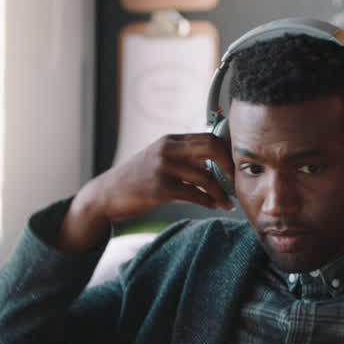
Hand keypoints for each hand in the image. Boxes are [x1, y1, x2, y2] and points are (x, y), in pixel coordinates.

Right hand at [57, 133, 234, 250]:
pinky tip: (214, 206)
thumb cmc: (137, 180)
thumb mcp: (159, 160)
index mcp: (170, 140)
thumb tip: (214, 164)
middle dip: (230, 166)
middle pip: (211, 147)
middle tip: (236, 182)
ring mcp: (162, 167)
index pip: (209, 137)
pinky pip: (194, 194)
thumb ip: (184, 158)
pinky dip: (208, 201)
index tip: (236, 168)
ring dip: (221, 192)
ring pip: (205, 176)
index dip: (228, 152)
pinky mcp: (159, 188)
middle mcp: (167, 148)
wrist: (107, 195)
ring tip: (227, 202)